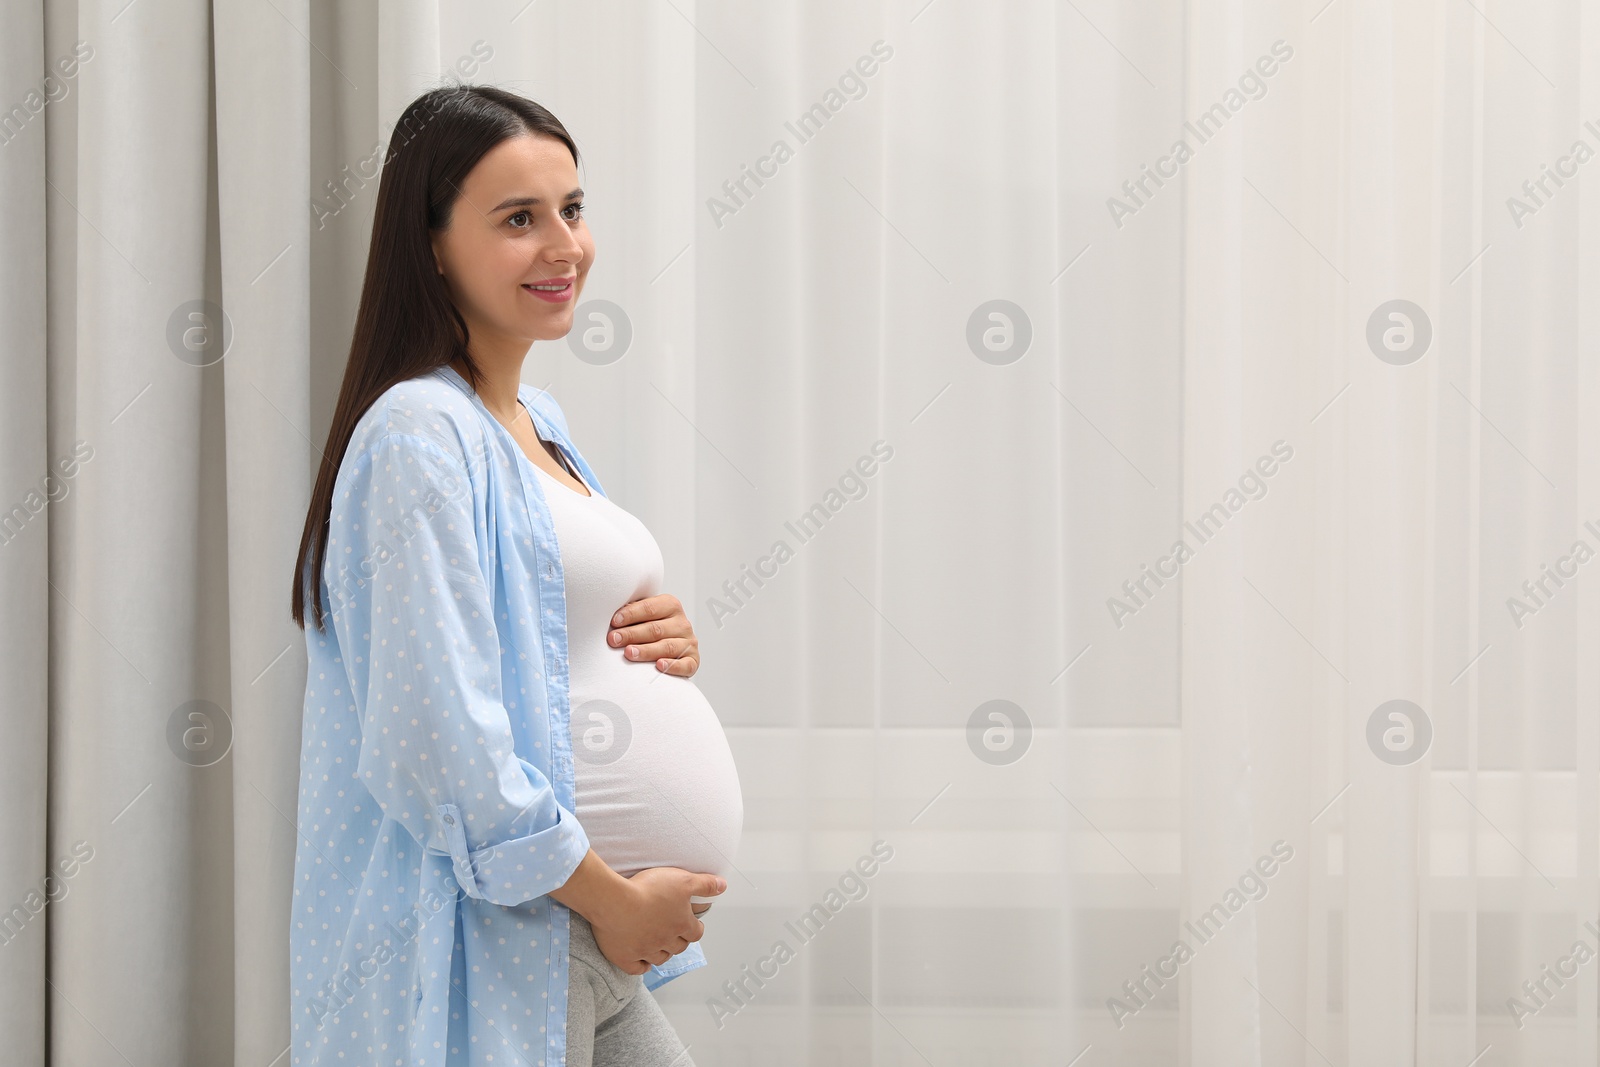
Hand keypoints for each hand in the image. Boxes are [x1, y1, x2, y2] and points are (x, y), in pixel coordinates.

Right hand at [589, 868, 725, 974]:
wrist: (614, 902)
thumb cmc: (647, 890)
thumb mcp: (682, 880)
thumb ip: (704, 884)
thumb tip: (723, 886)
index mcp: (681, 924)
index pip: (696, 933)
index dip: (695, 929)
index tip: (693, 926)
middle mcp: (665, 941)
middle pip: (678, 947)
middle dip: (679, 941)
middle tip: (674, 933)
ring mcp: (645, 951)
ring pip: (660, 959)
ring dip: (662, 953)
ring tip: (659, 945)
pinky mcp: (626, 957)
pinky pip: (637, 969)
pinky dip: (642, 967)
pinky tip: (643, 963)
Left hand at [608, 593, 699, 676]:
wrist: (670, 647)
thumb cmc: (650, 629)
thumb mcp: (643, 616)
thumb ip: (632, 613)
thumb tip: (612, 616)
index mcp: (670, 605)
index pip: (650, 608)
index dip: (631, 614)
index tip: (614, 621)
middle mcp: (682, 623)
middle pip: (656, 629)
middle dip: (632, 634)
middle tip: (614, 640)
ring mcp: (689, 642)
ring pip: (667, 646)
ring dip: (646, 650)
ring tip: (629, 653)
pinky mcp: (693, 660)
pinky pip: (685, 665)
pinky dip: (672, 666)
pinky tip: (659, 665)